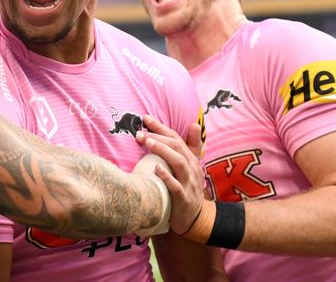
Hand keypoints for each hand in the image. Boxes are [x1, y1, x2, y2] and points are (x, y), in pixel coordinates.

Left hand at [136, 115, 204, 234]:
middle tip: (140, 132)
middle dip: (158, 137)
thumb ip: (191, 145)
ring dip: (163, 151)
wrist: (195, 217)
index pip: (176, 138)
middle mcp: (191, 168)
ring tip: (148, 143)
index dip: (161, 127)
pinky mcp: (184, 198)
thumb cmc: (187, 187)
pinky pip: (176, 186)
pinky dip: (167, 176)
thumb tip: (194, 124)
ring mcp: (188, 182)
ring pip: (178, 162)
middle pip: (176, 147)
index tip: (145, 118)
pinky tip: (156, 168)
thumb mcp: (191, 166)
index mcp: (190, 158)